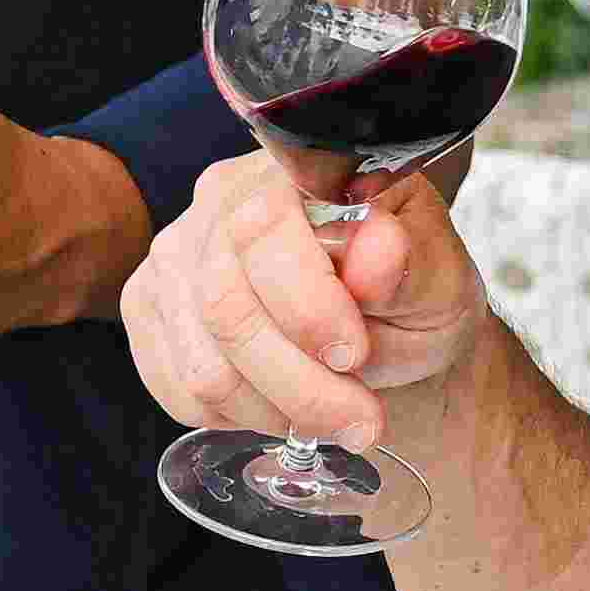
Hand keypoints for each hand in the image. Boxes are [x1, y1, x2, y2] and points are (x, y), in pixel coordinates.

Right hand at [119, 151, 488, 449]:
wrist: (382, 334)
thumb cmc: (409, 299)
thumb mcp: (440, 283)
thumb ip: (413, 264)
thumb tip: (380, 246)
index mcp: (293, 171)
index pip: (262, 229)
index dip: (304, 305)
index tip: (355, 355)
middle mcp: (219, 199)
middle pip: (225, 307)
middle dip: (300, 384)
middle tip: (360, 419)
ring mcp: (175, 253)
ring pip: (202, 362)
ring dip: (274, 410)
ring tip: (328, 417)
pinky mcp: (149, 304)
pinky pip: (175, 384)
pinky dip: (235, 417)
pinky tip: (279, 406)